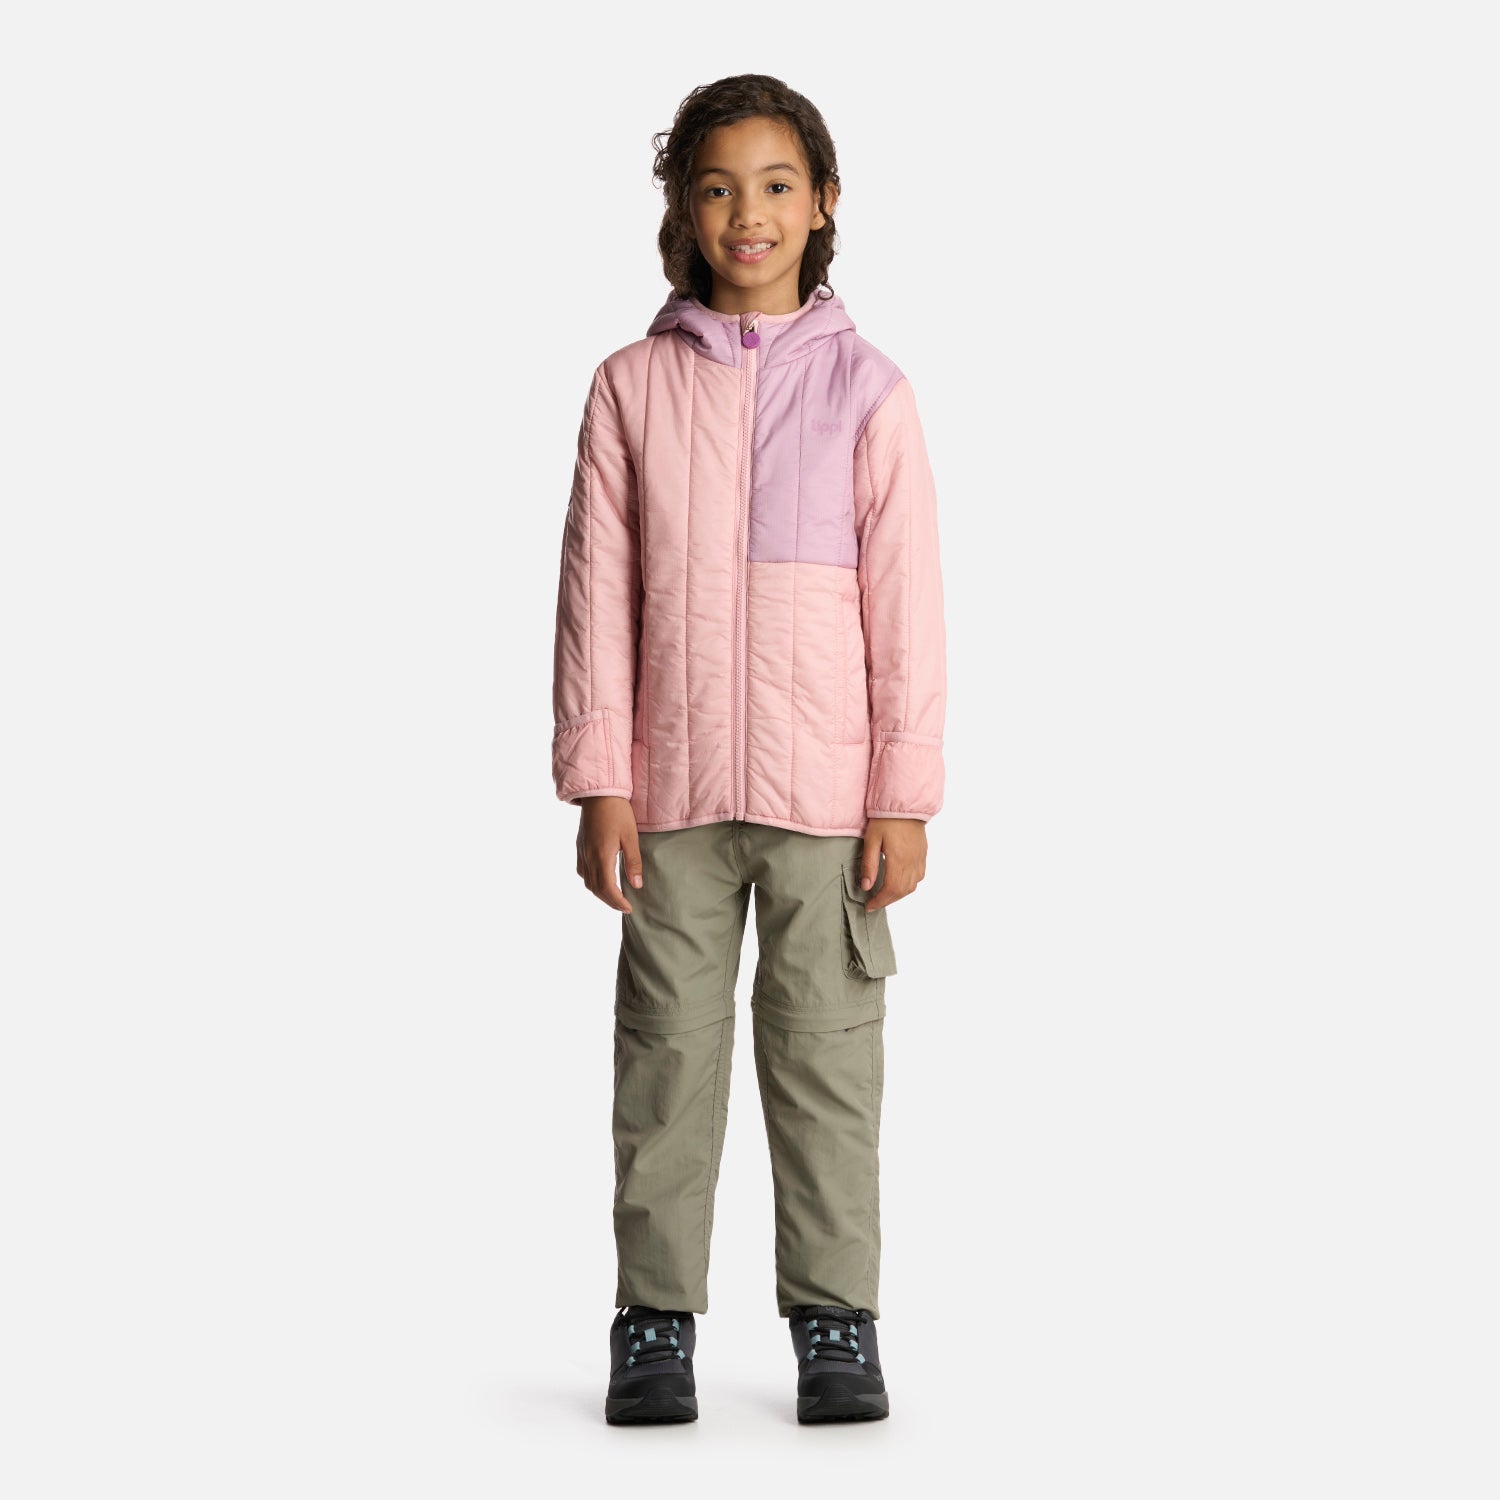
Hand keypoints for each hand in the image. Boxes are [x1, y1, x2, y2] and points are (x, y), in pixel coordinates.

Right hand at [575, 796, 642, 912]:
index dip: (617, 902)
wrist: (599, 793)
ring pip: (587, 882)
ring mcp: (581, 851)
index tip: (629, 908)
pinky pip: (582, 871)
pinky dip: (591, 881)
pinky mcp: (580, 846)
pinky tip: (601, 879)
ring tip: (614, 896)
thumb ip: (633, 862)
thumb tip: (636, 885)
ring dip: (600, 893)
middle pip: (595, 889)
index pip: (607, 888)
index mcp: (601, 856)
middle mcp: (588, 856)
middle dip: (610, 901)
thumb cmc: (618, 812)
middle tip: (624, 906)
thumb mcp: (631, 836)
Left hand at [857, 817, 927, 911]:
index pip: (890, 890)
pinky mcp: (923, 854)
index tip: (868, 906)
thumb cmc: (886, 819)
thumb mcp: (871, 840)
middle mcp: (912, 862)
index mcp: (898, 860)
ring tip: (885, 895)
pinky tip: (900, 883)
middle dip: (887, 900)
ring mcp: (919, 858)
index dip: (879, 901)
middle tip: (874, 903)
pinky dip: (909, 885)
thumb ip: (869, 865)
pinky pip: (919, 876)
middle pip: (902, 891)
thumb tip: (866, 887)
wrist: (905, 804)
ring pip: (912, 886)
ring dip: (898, 894)